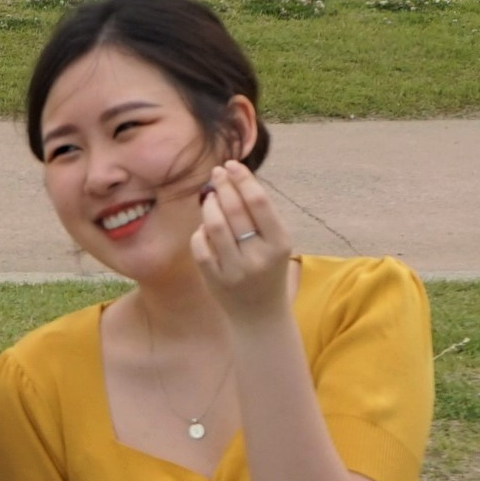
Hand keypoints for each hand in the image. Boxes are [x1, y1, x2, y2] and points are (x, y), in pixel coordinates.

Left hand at [188, 162, 297, 322]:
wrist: (261, 316)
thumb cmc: (268, 269)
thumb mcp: (275, 243)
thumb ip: (259, 216)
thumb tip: (233, 179)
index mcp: (279, 243)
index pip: (259, 202)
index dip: (243, 179)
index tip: (232, 165)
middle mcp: (259, 256)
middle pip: (235, 210)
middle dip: (223, 186)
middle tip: (216, 173)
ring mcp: (235, 270)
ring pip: (214, 226)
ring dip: (209, 205)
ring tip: (210, 197)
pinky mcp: (216, 280)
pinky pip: (200, 247)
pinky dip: (200, 233)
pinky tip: (204, 228)